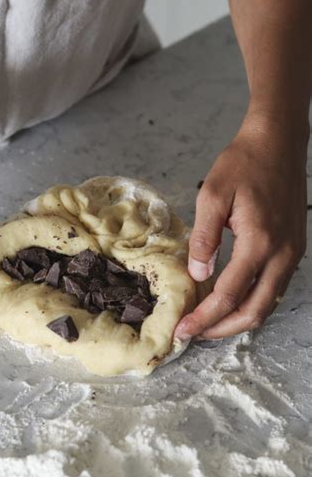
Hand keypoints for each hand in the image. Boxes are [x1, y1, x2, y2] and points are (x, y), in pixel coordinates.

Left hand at [174, 118, 307, 339]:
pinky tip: (230, 299)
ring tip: (209, 322)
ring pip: (268, 304)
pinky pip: (274, 288)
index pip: (228, 295)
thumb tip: (197, 275)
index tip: (182, 331)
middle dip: (222, 329)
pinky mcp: (294, 249)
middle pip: (254, 311)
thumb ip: (204, 237)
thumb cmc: (243, 162)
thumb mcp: (212, 194)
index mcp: (259, 242)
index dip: (204, 318)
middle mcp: (282, 254)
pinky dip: (252, 302)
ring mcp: (292, 253)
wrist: (278, 142)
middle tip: (194, 334)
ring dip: (238, 319)